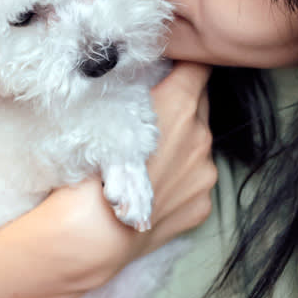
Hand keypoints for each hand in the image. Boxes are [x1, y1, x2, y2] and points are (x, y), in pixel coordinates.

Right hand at [5, 62, 215, 289]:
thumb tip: (150, 72)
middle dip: (182, 103)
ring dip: (182, 144)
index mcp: (181, 105)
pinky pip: (195, 181)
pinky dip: (180, 179)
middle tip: (153, 113)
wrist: (93, 233)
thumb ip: (141, 88)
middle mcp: (202, 136)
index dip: (186, 64)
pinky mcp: (203, 204)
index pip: (199, 66)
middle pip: (201, 104)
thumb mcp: (110, 111)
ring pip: (198, 145)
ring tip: (149, 159)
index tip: (173, 66)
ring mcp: (206, 173)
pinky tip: (154, 187)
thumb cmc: (91, 167)